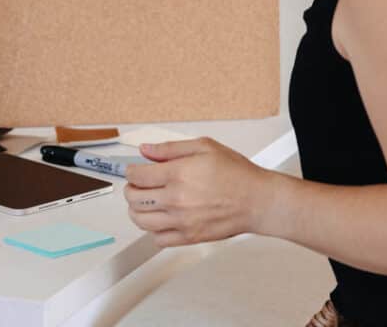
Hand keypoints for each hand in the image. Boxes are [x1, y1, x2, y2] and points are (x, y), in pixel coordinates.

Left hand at [124, 136, 267, 247]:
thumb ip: (170, 148)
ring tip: (144, 201)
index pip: (137, 176)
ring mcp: (181, 221)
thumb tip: (147, 150)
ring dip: (136, 210)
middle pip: (135, 199)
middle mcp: (176, 200)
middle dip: (130, 189)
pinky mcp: (189, 237)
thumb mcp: (204, 147)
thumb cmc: (236, 173)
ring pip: (141, 221)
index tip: (132, 170)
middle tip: (136, 184)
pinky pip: (158, 239)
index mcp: (178, 174)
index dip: (130, 171)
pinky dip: (153, 230)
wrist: (256, 200)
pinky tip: (160, 218)